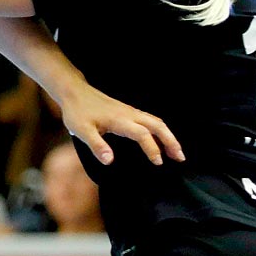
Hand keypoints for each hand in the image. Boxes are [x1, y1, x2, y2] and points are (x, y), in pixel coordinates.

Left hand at [56, 81, 182, 166]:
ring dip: (169, 136)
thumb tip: (109, 161)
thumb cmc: (77, 112)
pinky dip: (161, 130)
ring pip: (156, 122)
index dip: (152, 148)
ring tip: (176, 152)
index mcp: (120, 120)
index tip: (159, 163)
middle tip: (180, 158)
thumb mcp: (82, 130)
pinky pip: (151, 120)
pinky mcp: (128, 111)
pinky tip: (161, 139)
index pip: (142, 134)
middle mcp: (129, 114)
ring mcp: (130, 111)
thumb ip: (96, 145)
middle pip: (158, 125)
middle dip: (171, 141)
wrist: (74, 92)